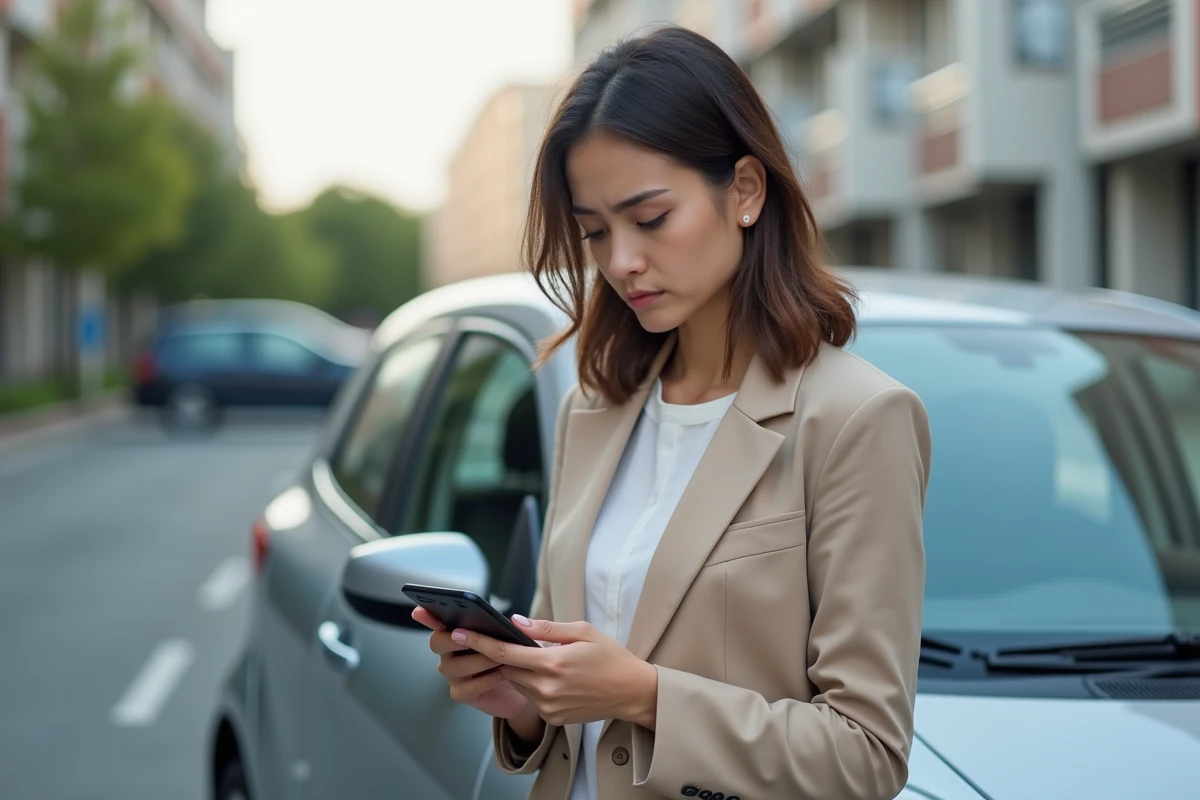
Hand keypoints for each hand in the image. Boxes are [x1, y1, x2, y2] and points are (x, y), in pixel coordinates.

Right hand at [412, 606, 536, 728]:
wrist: (525, 685)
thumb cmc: (516, 657)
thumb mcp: (516, 637)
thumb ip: (511, 627)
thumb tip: (512, 621)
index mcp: (458, 633)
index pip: (438, 621)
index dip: (427, 616)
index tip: (419, 610)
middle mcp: (450, 652)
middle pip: (437, 642)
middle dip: (454, 639)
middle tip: (472, 637)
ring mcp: (453, 674)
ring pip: (454, 666)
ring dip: (479, 660)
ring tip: (501, 657)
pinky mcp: (461, 693)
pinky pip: (467, 687)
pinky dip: (486, 679)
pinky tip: (502, 674)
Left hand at [451, 616, 658, 728]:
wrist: (632, 692)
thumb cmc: (610, 657)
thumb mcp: (582, 632)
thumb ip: (545, 628)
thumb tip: (515, 622)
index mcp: (552, 663)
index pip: (503, 653)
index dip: (478, 642)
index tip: (459, 633)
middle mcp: (546, 689)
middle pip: (506, 670)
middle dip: (500, 655)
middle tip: (498, 639)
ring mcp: (548, 707)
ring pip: (517, 684)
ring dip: (518, 670)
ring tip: (535, 657)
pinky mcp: (553, 718)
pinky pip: (531, 698)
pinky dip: (533, 684)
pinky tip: (551, 675)